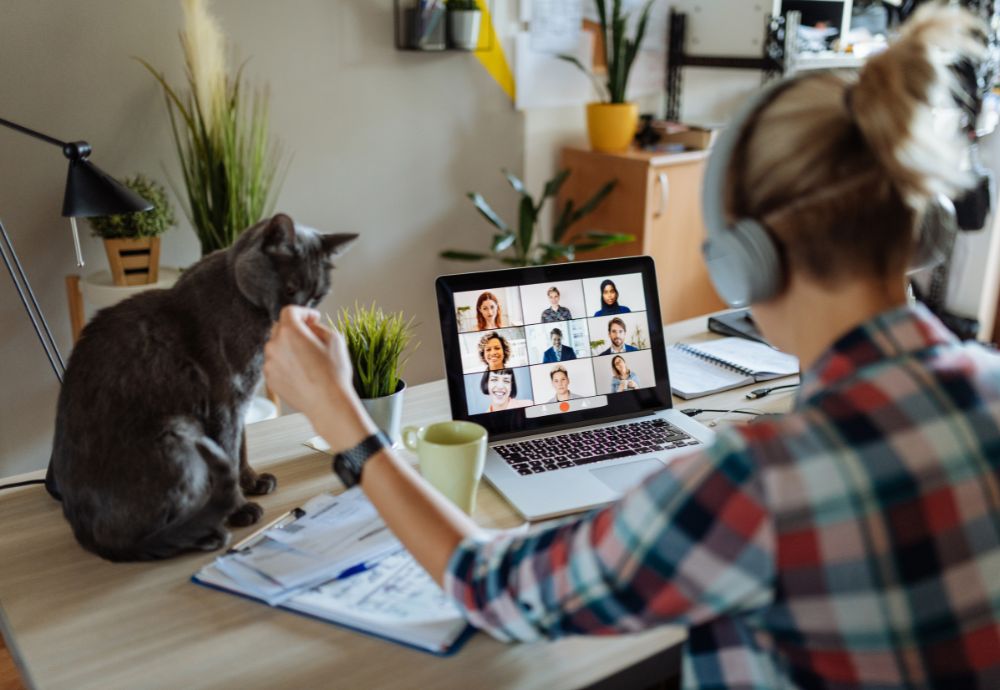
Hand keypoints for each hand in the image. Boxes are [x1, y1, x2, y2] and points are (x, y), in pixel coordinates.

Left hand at [264, 306, 374, 447]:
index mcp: (289, 332)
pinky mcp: (270, 379)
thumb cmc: (333, 373)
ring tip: (308, 359)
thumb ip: (318, 327)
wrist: (327, 403)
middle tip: (311, 337)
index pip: (289, 311)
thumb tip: (310, 327)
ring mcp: (269, 363)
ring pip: (277, 347)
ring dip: (289, 347)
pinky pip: (276, 364)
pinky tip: (303, 372)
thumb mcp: (335, 339)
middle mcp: (274, 345)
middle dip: (295, 329)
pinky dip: (286, 363)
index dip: (303, 312)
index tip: (313, 318)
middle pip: (280, 328)